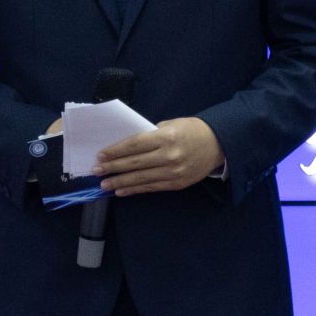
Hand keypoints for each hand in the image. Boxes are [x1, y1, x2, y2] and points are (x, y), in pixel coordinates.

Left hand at [97, 118, 224, 195]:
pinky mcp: (177, 184)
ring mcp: (173, 172)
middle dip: (113, 167)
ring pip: (141, 179)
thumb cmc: (192, 130)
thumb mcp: (172, 124)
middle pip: (135, 163)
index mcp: (166, 137)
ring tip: (104, 184)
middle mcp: (169, 156)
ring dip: (120, 182)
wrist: (218, 144)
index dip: (116, 151)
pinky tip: (121, 191)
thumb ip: (151, 134)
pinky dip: (134, 190)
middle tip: (96, 171)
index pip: (134, 145)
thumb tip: (128, 146)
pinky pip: (151, 187)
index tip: (101, 155)